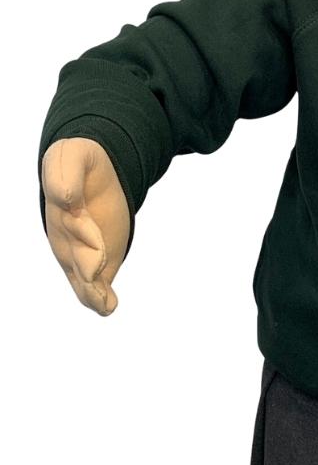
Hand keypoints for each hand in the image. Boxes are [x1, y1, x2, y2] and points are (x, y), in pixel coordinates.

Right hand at [41, 137, 130, 314]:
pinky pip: (93, 284)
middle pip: (77, 256)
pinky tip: (108, 307)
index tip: (98, 247)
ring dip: (92, 290)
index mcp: (61, 213)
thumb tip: (64, 196)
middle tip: (97, 273)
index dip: (85, 236)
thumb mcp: (72, 157)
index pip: (72, 228)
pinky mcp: (95, 260)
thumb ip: (65, 174)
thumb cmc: (79, 164)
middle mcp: (66, 238)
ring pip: (82, 277)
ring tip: (104, 302)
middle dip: (87, 266)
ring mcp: (78, 252)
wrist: (91, 174)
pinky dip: (100, 298)